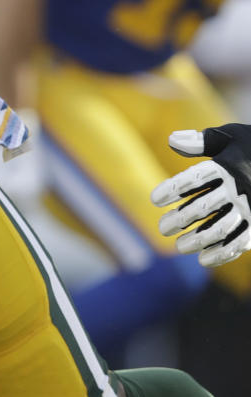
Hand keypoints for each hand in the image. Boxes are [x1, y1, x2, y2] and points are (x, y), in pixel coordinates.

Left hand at [151, 124, 250, 266]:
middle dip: (179, 219)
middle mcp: (240, 188)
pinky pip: (241, 241)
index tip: (155, 199)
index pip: (195, 178)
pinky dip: (223, 253)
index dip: (172, 189)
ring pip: (221, 228)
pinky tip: (204, 260)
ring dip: (198, 240)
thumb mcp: (233, 136)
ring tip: (180, 246)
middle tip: (163, 228)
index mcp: (229, 166)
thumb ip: (203, 141)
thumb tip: (172, 140)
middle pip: (204, 206)